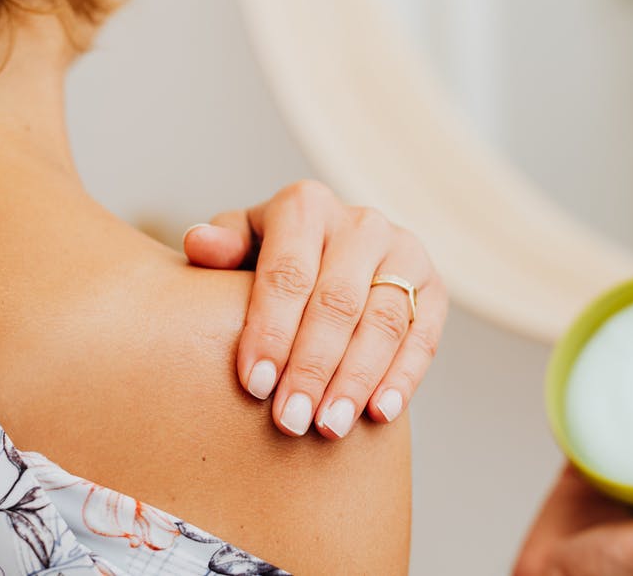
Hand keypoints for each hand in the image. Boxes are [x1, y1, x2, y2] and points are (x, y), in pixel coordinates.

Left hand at [183, 180, 445, 437]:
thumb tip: (198, 245)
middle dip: (311, 367)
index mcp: (305, 206)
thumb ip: (220, 245)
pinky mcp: (434, 289)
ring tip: (329, 427)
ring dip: (356, 380)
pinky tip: (380, 415)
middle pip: (336, 301)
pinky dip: (403, 378)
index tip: (254, 385)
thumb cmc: (271, 260)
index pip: (287, 272)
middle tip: (290, 421)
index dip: (270, 330)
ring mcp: (404, 253)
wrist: (331, 257)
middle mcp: (361, 223)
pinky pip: (424, 337)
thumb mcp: (241, 245)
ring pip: (384, 322)